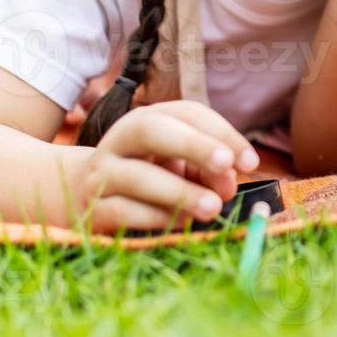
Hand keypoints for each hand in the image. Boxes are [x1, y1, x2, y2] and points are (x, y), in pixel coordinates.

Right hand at [73, 100, 259, 232]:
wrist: (85, 197)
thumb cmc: (151, 176)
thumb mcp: (182, 166)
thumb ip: (210, 170)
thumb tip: (226, 185)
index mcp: (148, 119)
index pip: (187, 113)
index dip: (222, 133)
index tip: (251, 162)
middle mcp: (119, 139)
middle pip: (152, 129)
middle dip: (194, 145)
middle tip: (227, 165)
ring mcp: (100, 173)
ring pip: (137, 175)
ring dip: (180, 192)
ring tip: (212, 208)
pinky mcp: (91, 209)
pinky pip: (123, 211)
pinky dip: (156, 217)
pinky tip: (182, 222)